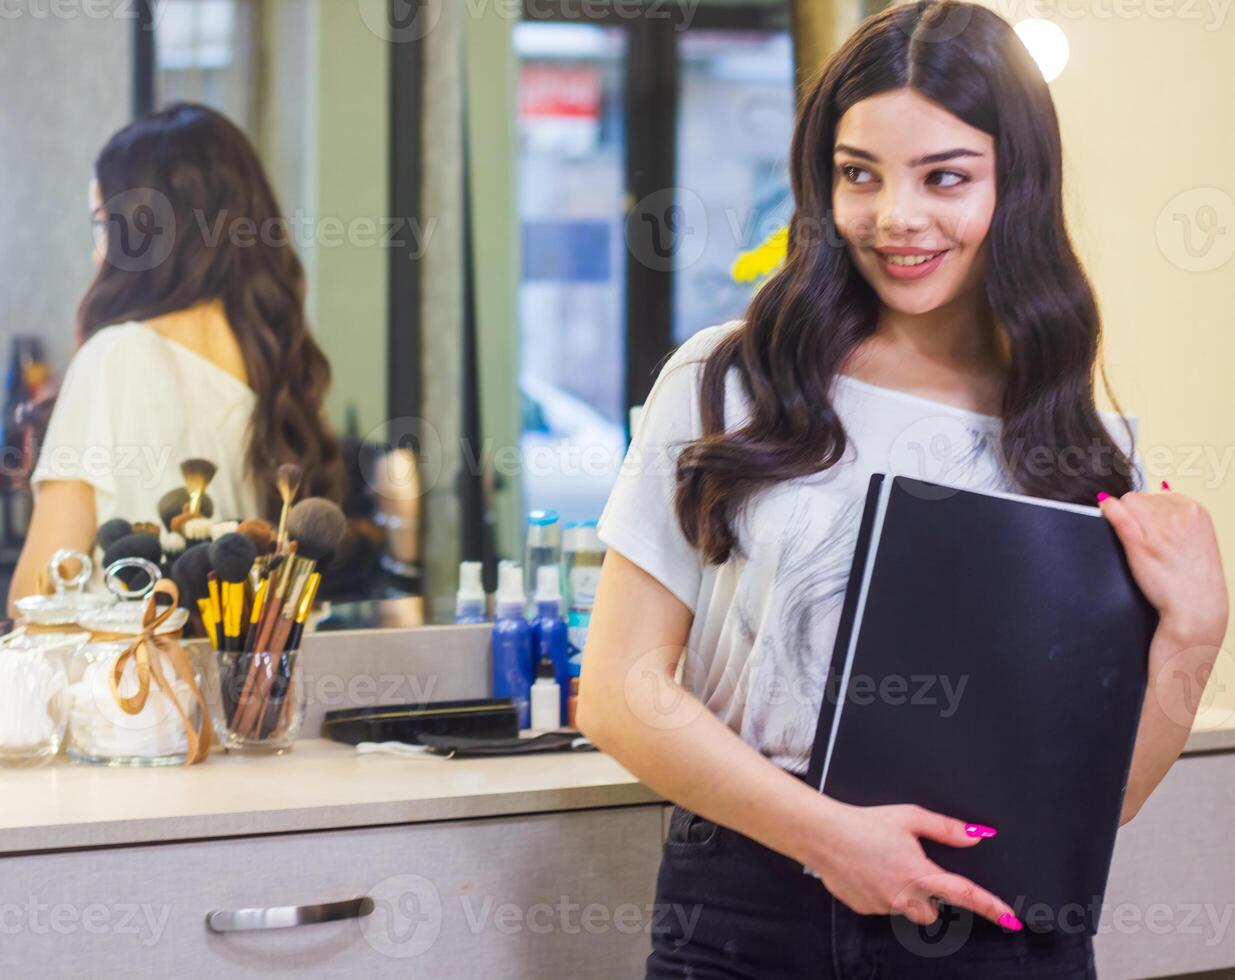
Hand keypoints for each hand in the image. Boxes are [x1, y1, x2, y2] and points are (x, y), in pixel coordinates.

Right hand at [806, 800, 1021, 929]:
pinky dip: (884, 893)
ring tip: (887, 866)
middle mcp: (903, 895)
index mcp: (919, 873)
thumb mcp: (909, 817)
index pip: (965, 895)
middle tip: (916, 870)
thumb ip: (946, 828)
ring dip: (907, 895)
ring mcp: (883, 905)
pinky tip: (870, 871)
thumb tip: (976, 834)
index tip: (1010, 917)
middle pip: (934, 911)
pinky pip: (884, 906)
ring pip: (908, 910)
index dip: (991, 907)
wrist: (823, 835)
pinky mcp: (865, 908)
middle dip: (932, 897)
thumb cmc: (863, 823)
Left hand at [1098, 483, 1228, 645]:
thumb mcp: (1193, 538)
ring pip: (1127, 505)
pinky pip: (1117, 513)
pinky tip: (1104, 511)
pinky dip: (1108, 511)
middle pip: (1140, 499)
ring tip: (1144, 549)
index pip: (1155, 496)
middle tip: (1148, 545)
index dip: (1147, 514)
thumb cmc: (1191, 579)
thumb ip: (1174, 516)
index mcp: (1195, 509)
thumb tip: (1155, 491)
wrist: (1196, 608)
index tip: (1151, 532)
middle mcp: (1180, 512)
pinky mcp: (1141, 541)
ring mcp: (1161, 526)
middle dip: (1137, 518)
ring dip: (1127, 523)